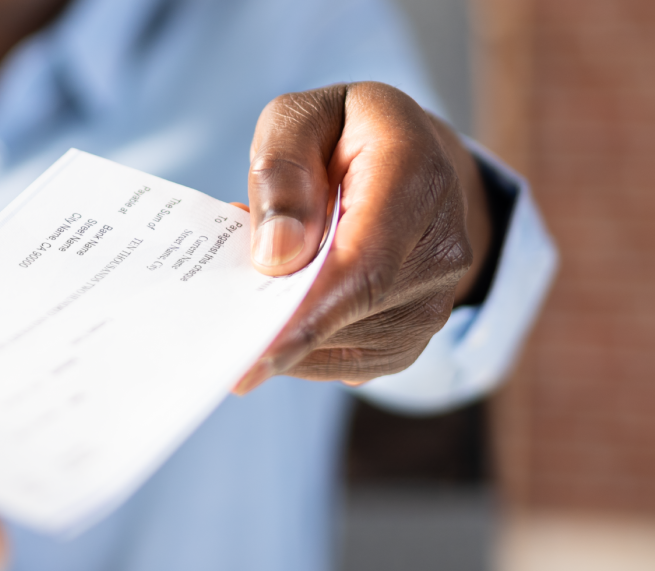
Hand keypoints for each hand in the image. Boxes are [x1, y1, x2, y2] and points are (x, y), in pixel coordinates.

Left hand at [235, 82, 491, 391]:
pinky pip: (347, 362)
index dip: (310, 315)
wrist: (412, 163)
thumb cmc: (345, 134)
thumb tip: (277, 255)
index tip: (254, 353)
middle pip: (352, 312)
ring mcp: (434, 300)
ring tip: (252, 286)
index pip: (365, 264)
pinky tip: (278, 312)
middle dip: (278, 324)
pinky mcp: (412, 336)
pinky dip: (301, 347)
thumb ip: (283, 171)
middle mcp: (440, 249)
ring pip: (344, 345)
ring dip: (284, 330)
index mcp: (416, 177)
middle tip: (220, 317)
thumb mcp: (301, 117)